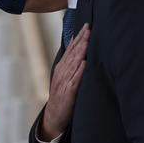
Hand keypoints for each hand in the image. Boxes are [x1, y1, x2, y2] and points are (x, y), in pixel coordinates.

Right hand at [40, 23, 90, 140]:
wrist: (54, 116)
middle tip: (89, 28)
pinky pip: (75, 80)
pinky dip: (79, 71)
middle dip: (81, 40)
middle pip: (73, 53)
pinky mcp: (68, 92)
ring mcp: (65, 82)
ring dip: (81, 52)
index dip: (79, 37)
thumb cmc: (62, 96)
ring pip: (74, 64)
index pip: (72, 49)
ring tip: (88, 41)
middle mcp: (62, 72)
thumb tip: (79, 48)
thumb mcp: (65, 78)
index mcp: (62, 67)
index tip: (87, 26)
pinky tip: (85, 63)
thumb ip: (71, 64)